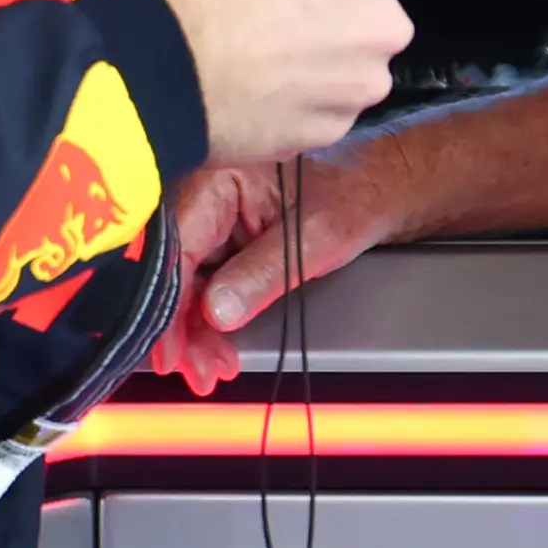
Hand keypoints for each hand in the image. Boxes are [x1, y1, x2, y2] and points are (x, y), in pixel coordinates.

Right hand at [129, 0, 409, 165]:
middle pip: (368, 14)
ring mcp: (364, 83)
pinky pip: (325, 107)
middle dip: (334, 16)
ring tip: (263, 65)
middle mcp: (385, 22)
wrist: (164, 67)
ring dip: (322, 64)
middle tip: (275, 23)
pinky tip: (258, 95)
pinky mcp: (337, 130)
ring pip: (351, 66)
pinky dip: (301, 102)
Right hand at [152, 142, 420, 391]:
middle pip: (174, 270)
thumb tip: (215, 312)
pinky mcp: (221, 238)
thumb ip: (261, 274)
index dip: (169, 304)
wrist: (378, 188)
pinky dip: (209, 319)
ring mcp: (212, 216)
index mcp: (221, 177)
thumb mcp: (313, 238)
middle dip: (183, 327)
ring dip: (195, 331)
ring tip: (212, 368)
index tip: (172, 349)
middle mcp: (207, 192)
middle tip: (199, 370)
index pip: (176, 247)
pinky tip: (218, 349)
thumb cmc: (354, 195)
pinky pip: (202, 282)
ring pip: (184, 283)